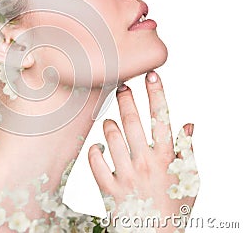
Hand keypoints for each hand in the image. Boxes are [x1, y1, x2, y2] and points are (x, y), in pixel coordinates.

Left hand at [88, 71, 198, 232]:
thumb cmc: (173, 207)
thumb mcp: (189, 181)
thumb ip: (187, 151)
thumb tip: (187, 125)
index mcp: (167, 159)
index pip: (162, 119)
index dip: (157, 94)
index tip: (151, 75)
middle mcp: (145, 163)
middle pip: (132, 121)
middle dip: (126, 98)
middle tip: (121, 86)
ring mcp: (126, 175)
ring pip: (111, 136)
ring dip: (109, 124)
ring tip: (110, 121)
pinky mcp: (108, 188)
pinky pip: (94, 160)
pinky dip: (94, 149)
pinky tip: (97, 146)